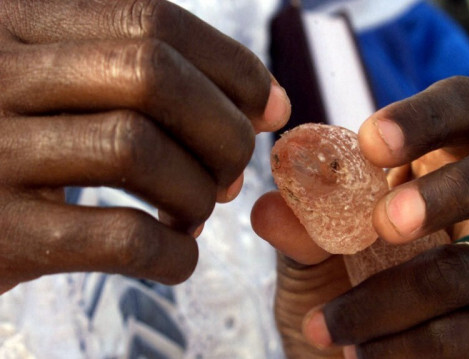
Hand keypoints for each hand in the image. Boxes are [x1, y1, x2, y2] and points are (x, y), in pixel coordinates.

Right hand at [0, 0, 290, 292]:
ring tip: (193, 214)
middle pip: (153, 76)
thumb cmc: (20, 145)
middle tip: (229, 174)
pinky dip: (173, 253)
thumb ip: (147, 77)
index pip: (154, 21)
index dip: (233, 67)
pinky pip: (119, 237)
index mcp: (20, 24)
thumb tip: (271, 104)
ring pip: (136, 150)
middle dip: (221, 131)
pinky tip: (175, 255)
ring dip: (194, 193)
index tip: (271, 110)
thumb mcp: (61, 85)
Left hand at [252, 76, 468, 357]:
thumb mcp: (313, 263)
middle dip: (456, 186)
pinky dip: (421, 346)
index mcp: (448, 163)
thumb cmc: (344, 293)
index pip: (465, 106)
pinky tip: (367, 355)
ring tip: (331, 327)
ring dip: (400, 296)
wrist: (357, 358)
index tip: (370, 142)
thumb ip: (302, 234)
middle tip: (388, 223)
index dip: (428, 115)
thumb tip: (270, 208)